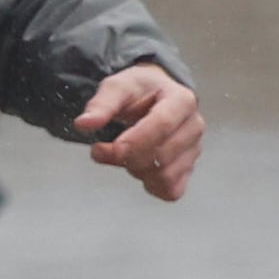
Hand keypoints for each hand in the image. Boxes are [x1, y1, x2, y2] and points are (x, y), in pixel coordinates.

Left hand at [73, 64, 204, 202]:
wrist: (153, 97)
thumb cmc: (139, 92)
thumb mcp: (117, 87)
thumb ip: (101, 105)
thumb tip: (84, 124)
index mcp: (181, 100)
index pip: (162, 125)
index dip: (133, 142)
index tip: (107, 149)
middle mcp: (193, 126)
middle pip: (162, 155)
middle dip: (127, 158)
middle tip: (103, 150)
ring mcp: (193, 150)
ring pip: (165, 176)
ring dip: (137, 171)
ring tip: (126, 155)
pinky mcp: (188, 170)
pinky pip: (171, 191)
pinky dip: (151, 185)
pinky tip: (140, 169)